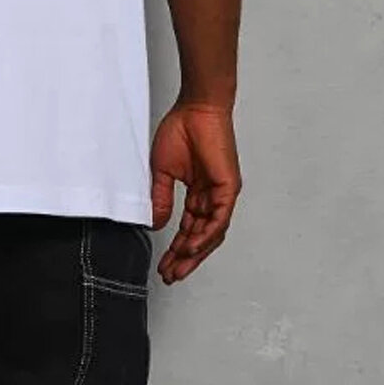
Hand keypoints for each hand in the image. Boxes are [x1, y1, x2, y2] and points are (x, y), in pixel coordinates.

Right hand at [149, 100, 241, 282]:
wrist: (197, 109)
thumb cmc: (182, 130)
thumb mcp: (162, 172)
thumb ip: (161, 199)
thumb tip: (155, 224)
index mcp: (199, 193)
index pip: (189, 229)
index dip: (176, 249)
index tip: (163, 265)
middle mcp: (213, 197)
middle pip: (201, 237)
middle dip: (185, 259)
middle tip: (170, 275)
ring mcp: (222, 194)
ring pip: (212, 233)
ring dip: (195, 253)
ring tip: (178, 268)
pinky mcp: (228, 188)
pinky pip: (219, 219)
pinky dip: (206, 235)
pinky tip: (192, 248)